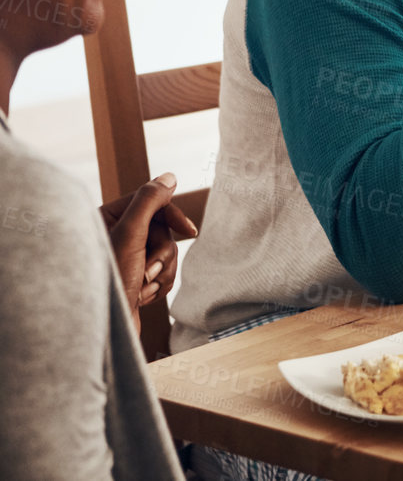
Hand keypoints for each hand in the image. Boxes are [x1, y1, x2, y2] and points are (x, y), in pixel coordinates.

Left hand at [99, 172, 198, 330]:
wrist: (104, 332)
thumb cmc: (111, 282)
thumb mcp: (130, 235)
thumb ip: (149, 201)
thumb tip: (169, 177)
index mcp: (105, 220)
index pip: (151, 203)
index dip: (172, 216)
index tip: (189, 232)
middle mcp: (113, 238)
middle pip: (161, 230)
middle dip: (161, 254)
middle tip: (147, 272)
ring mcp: (125, 260)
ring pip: (165, 252)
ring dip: (162, 273)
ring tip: (144, 289)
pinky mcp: (134, 279)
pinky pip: (163, 272)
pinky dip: (159, 286)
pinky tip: (143, 298)